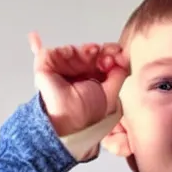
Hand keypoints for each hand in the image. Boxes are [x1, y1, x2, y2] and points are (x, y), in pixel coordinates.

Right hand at [28, 32, 128, 158]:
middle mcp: (79, 73)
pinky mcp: (47, 66)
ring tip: (93, 54)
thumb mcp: (112, 94)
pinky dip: (65, 49)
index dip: (111, 55)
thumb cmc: (88, 115)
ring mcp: (63, 68)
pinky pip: (53, 50)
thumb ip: (118, 76)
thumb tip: (124, 58)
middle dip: (102, 50)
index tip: (119, 53)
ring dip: (87, 50)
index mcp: (94, 79)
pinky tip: (73, 52)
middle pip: (91, 53)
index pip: (102, 61)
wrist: (71, 122)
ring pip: (76, 50)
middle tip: (109, 53)